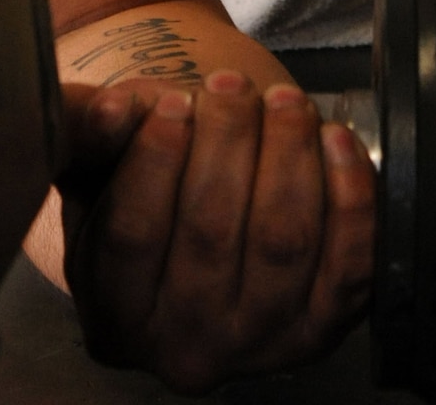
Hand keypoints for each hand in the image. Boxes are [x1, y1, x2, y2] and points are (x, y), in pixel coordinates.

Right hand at [54, 73, 374, 391]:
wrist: (209, 214)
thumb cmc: (147, 180)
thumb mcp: (98, 160)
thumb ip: (86, 131)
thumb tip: (106, 111)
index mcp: (115, 315)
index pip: (132, 236)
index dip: (155, 159)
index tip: (173, 101)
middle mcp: (185, 349)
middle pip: (211, 233)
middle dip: (227, 140)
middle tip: (229, 86)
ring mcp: (260, 345)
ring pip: (283, 241)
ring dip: (288, 155)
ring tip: (282, 101)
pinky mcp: (324, 328)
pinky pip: (349, 262)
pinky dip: (349, 194)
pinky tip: (334, 139)